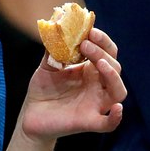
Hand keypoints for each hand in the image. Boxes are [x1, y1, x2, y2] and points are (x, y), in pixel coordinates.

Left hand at [11, 28, 125, 146]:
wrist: (31, 113)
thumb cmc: (44, 87)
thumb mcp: (47, 64)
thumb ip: (54, 48)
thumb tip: (57, 27)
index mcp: (91, 70)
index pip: (108, 52)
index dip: (103, 41)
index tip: (91, 31)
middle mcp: (98, 85)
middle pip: (115, 67)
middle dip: (102, 52)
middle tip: (85, 44)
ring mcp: (95, 104)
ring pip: (118, 92)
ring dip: (113, 76)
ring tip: (100, 63)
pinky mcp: (88, 121)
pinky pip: (108, 123)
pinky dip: (115, 117)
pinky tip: (116, 108)